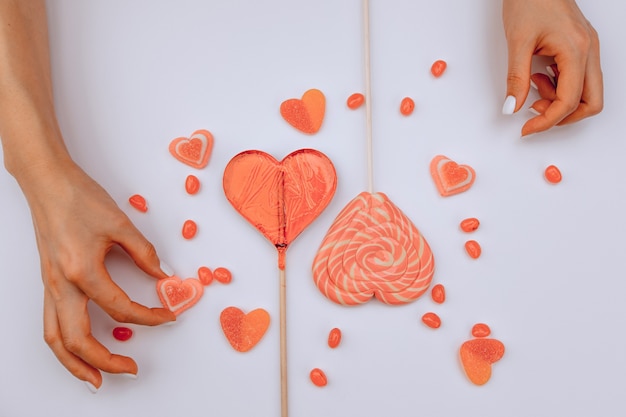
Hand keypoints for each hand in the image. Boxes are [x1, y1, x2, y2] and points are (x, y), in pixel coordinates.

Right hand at [22, 160, 174, 390]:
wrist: (47, 183)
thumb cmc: (79, 198)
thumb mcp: (120, 224)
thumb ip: (145, 253)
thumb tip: (164, 275)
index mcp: (82, 270)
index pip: (120, 308)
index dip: (148, 317)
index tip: (167, 316)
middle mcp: (61, 285)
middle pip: (79, 339)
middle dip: (106, 361)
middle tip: (131, 369)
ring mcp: (50, 286)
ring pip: (55, 339)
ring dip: (76, 364)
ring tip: (96, 378)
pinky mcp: (47, 282)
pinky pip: (49, 324)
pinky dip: (62, 345)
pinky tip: (76, 350)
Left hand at [502, 0, 602, 135]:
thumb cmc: (529, 0)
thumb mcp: (517, 42)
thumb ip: (516, 78)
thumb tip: (512, 108)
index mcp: (576, 50)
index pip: (570, 100)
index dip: (548, 121)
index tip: (527, 128)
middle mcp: (589, 50)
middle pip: (591, 102)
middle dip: (563, 116)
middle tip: (534, 114)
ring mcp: (588, 48)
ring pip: (588, 92)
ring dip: (560, 100)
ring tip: (533, 85)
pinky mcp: (581, 46)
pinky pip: (579, 78)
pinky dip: (560, 86)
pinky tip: (539, 77)